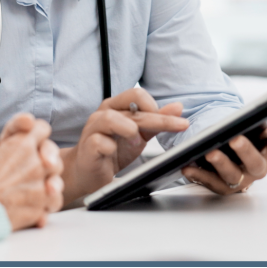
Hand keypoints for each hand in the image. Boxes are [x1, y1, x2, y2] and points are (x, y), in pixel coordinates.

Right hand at [0, 113, 64, 229]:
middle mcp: (36, 163)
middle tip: (33, 169)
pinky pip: (52, 203)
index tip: (32, 140)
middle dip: (47, 163)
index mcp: (21, 145)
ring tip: (35, 191)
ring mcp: (41, 186)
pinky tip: (36, 208)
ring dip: (49, 186)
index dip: (37, 133)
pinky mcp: (40, 207)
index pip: (41, 129)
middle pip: (54, 158)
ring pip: (56, 183)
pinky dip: (45, 206)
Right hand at [59, 88, 189, 202]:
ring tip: (136, 143)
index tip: (176, 121)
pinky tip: (114, 152)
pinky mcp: (87, 147)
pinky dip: (110, 147)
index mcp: (115, 107)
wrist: (88, 172)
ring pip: (110, 118)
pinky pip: (99, 142)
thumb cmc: (111, 150)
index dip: (157, 107)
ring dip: (129, 130)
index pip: (137, 95)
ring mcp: (93, 129)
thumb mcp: (139, 135)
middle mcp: (102, 114)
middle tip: (179, 126)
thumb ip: (156, 121)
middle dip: (159, 119)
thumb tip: (177, 107)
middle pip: (132, 107)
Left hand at [182, 110, 266, 194]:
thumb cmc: (244, 139)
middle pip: (255, 162)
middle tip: (235, 139)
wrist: (230, 159)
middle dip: (245, 150)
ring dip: (221, 163)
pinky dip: (198, 175)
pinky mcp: (224, 187)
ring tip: (210, 153)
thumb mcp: (251, 130)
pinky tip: (187, 167)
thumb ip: (253, 123)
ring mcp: (242, 179)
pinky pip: (210, 182)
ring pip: (232, 175)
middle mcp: (259, 168)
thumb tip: (251, 111)